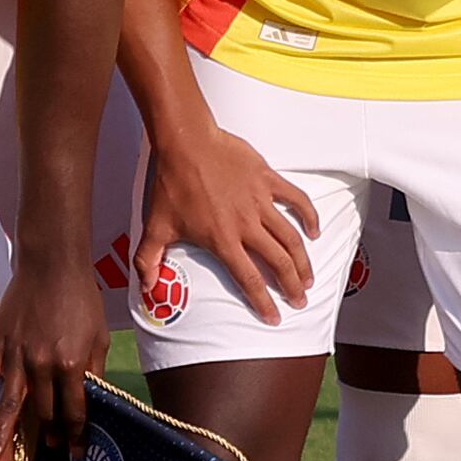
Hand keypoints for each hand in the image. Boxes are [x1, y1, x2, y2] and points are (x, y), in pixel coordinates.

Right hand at [0, 241, 106, 460]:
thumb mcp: (98, 336)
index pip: (74, 411)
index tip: (78, 453)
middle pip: (42, 413)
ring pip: (7, 405)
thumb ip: (93, 370)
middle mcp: (42, 365)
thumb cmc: (81, 298)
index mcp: (71, 364)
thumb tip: (90, 399)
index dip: (77, 434)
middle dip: (47, 437)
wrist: (55, 264)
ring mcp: (16, 355)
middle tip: (48, 454)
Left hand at [133, 123, 319, 315]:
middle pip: (278, 262)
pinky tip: (314, 230)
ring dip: (303, 260)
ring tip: (309, 277)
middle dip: (292, 286)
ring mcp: (260, 201)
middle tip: (300, 300)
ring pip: (291, 237)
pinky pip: (296, 199)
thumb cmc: (171, 183)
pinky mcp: (268, 180)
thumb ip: (149, 260)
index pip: (248, 279)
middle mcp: (246, 224)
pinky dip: (308, 216)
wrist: (186, 142)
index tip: (274, 317)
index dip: (263, 302)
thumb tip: (145, 289)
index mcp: (222, 239)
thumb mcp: (156, 226)